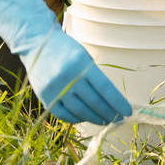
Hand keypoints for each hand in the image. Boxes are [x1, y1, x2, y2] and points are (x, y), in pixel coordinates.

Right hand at [0, 0, 129, 124]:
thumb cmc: (66, 49)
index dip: (117, 102)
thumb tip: (111, 101)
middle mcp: (68, 77)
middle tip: (118, 119)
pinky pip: (63, 114)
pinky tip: (85, 118)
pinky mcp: (44, 96)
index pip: (105, 88)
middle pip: (94, 102)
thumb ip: (94, 76)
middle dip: (109, 113)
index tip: (127, 112)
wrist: (36, 43)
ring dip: (95, 118)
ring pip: (80, 111)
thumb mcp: (84, 56)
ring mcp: (55, 89)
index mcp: (81, 64)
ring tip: (105, 121)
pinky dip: (76, 119)